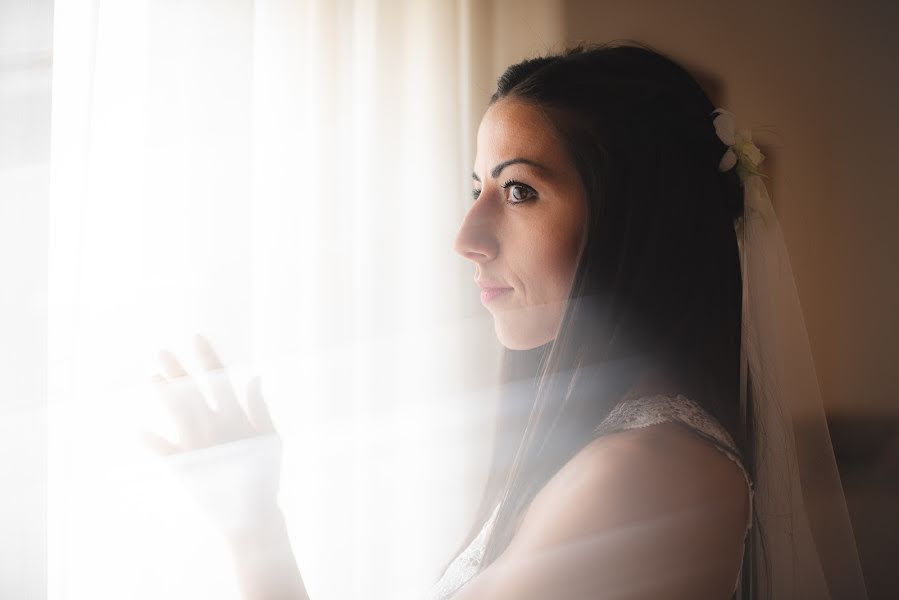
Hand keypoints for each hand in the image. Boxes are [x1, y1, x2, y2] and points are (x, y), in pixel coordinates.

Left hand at [143, 334, 282, 534]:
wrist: (252, 517)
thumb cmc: (265, 475)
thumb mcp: (270, 438)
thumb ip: (259, 407)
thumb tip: (253, 377)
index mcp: (237, 418)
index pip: (220, 379)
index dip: (207, 357)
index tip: (196, 338)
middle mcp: (216, 428)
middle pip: (193, 392)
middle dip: (177, 370)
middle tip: (161, 351)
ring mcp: (200, 448)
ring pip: (177, 414)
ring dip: (163, 396)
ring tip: (151, 378)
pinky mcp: (187, 468)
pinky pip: (166, 451)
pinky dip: (153, 441)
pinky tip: (138, 431)